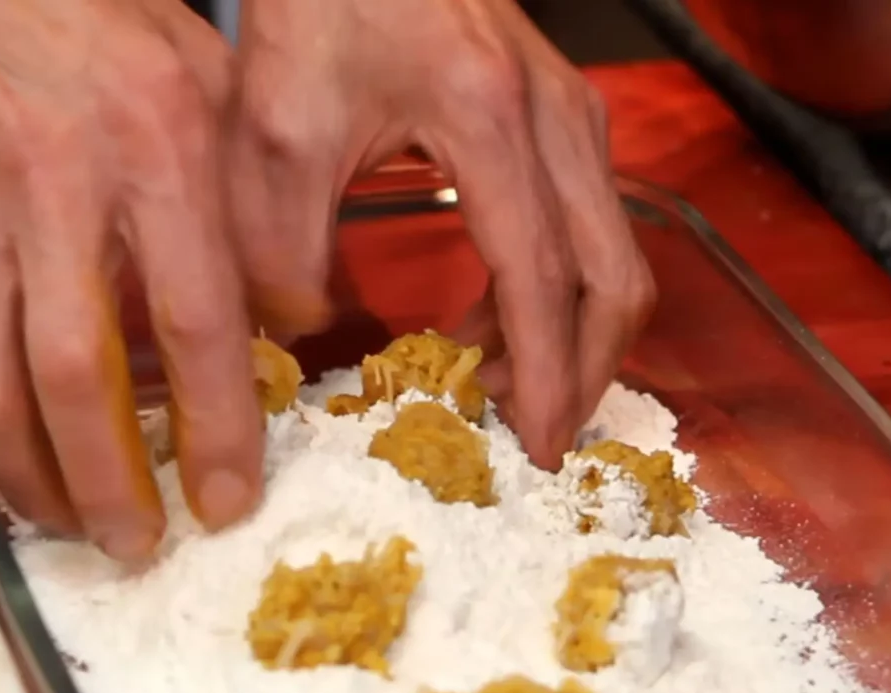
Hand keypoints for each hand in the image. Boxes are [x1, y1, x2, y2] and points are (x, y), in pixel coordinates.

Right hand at [0, 0, 263, 561]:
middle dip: (106, 480)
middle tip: (137, 546)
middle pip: (75, 373)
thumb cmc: (110, 24)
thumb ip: (245, 212)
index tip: (226, 501)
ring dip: (27, 473)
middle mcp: (58, 186)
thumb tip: (280, 327)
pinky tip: (9, 458)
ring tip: (69, 525)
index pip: (196, 323)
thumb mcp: (209, 92)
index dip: (214, 428)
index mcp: (155, 150)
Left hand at [228, 0, 654, 469]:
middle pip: (614, 282)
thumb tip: (306, 335)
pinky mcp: (566, 120)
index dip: (549, 379)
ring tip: (498, 385)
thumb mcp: (275, 131)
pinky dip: (558, 296)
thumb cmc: (317, 9)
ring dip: (574, 339)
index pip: (543, 283)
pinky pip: (591, 231)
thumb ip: (281, 248)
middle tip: (535, 434)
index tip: (540, 450)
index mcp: (491, 126)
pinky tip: (493, 320)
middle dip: (586, 375)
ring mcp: (574, 118)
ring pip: (615, 259)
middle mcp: (559, 124)